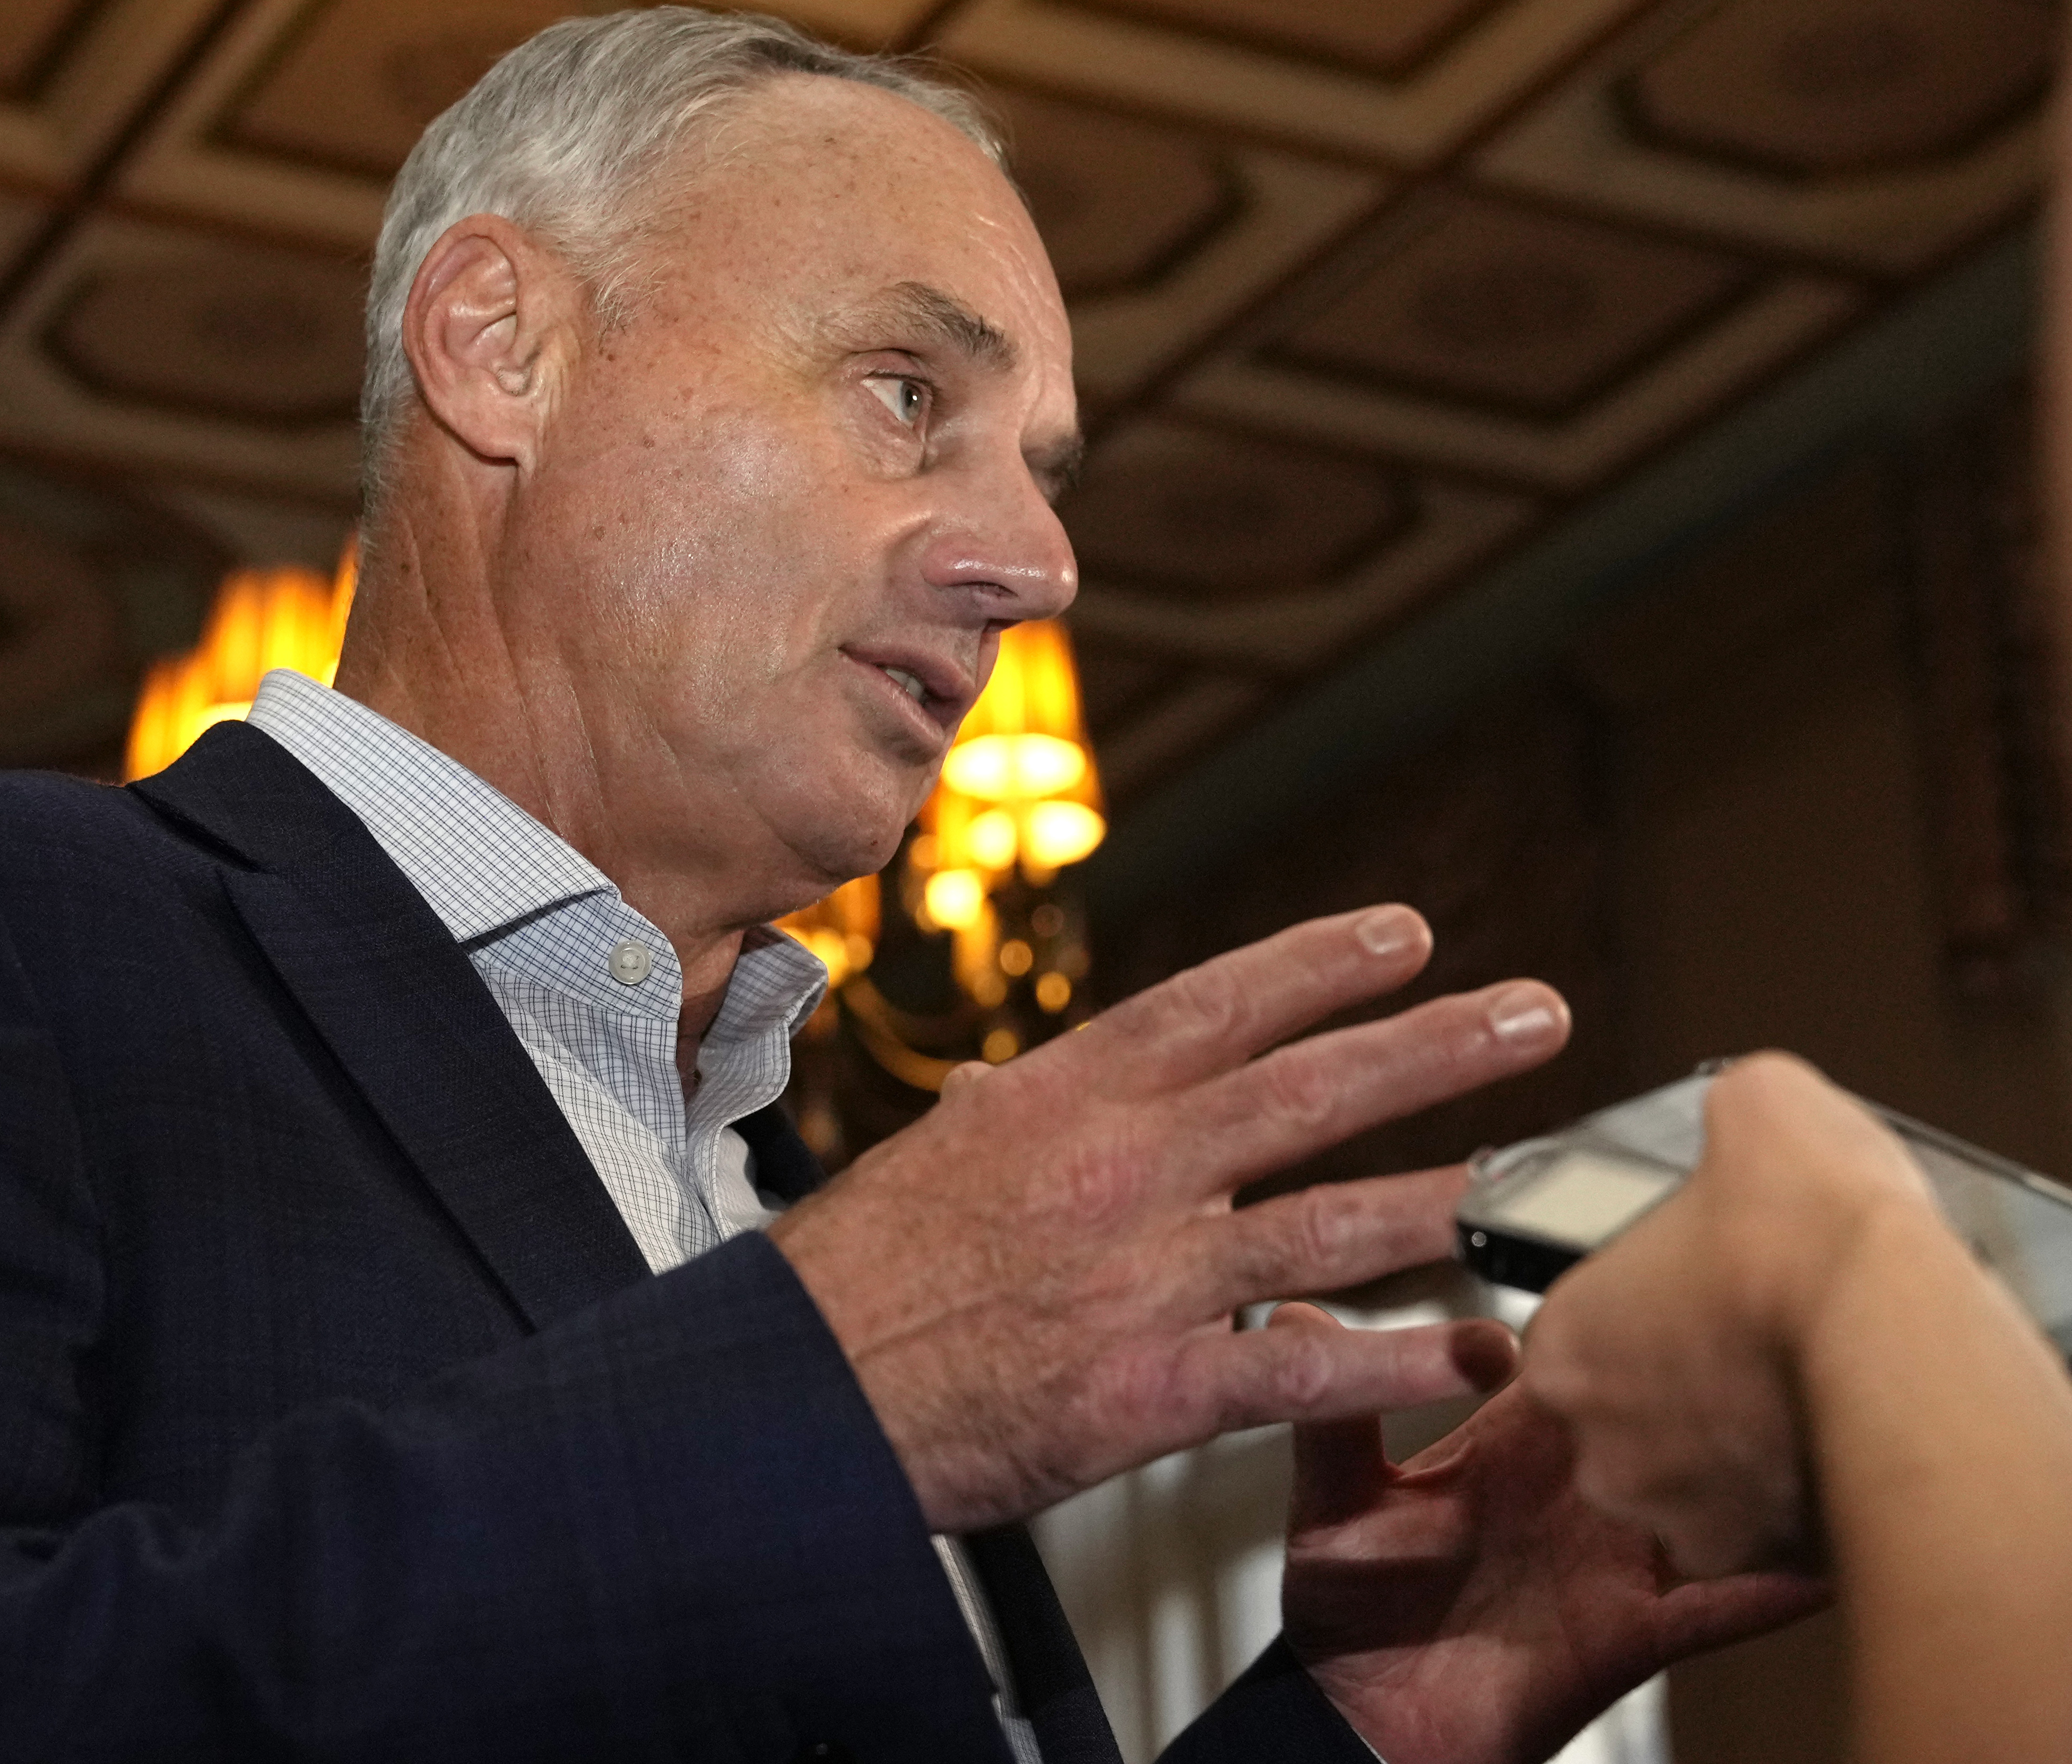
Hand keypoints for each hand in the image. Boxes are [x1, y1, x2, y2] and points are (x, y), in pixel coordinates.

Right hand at [770, 904, 1558, 1531]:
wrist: (797, 1399)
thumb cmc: (849, 1287)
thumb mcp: (927, 1164)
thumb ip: (1002, 1123)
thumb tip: (1012, 1093)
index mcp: (1060, 1105)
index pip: (1214, 1006)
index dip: (1321, 964)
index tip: (1405, 935)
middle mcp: (1116, 1174)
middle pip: (1305, 1090)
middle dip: (1434, 1046)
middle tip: (1534, 1014)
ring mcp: (1140, 1281)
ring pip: (1330, 1225)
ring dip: (1450, 1199)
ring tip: (1537, 1189)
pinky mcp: (1148, 1392)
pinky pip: (1301, 1373)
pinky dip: (1394, 1363)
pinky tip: (1469, 1354)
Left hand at [1276, 1307, 1824, 1763]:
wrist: (1368, 1721)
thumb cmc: (1347, 1607)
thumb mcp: (1332, 1500)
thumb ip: (1329, 1416)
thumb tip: (1294, 1313)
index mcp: (1517, 1436)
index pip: (1589, 1349)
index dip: (1626, 1298)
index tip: (1669, 1240)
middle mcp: (1583, 1484)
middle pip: (1674, 1407)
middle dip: (1727, 1358)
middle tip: (1787, 1297)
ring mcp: (1622, 1553)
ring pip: (1722, 1490)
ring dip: (1772, 1454)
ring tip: (1837, 1399)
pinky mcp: (1642, 1628)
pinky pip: (1729, 1600)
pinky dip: (1782, 1576)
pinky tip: (1830, 1544)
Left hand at [1518, 1052, 1937, 1577]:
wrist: (1897, 1339)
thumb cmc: (1805, 1236)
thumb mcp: (1752, 1107)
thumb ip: (1721, 1121)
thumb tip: (1744, 1111)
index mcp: (1564, 1346)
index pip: (1578, 1331)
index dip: (1639, 1306)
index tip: (1690, 1291)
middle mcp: (1600, 1445)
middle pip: (1628, 1413)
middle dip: (1681, 1383)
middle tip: (1749, 1337)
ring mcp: (1680, 1514)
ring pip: (1696, 1477)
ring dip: (1736, 1441)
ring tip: (1797, 1383)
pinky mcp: (1760, 1563)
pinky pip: (1766, 1529)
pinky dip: (1793, 1491)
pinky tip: (1829, 1434)